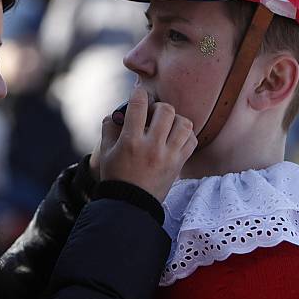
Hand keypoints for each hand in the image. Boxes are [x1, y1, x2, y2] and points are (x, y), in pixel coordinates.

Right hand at [98, 87, 196, 201]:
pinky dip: (186, 134)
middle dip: (158, 107)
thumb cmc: (116, 176)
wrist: (131, 204)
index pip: (138, 105)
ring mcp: (168, 155)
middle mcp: (152, 146)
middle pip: (166, 110)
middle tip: (152, 114)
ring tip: (166, 125)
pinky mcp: (179, 164)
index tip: (139, 94)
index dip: (139, 93)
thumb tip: (117, 112)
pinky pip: (192, 139)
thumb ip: (109, 128)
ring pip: (184, 123)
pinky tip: (175, 137)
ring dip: (175, 119)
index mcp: (131, 141)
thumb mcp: (105, 151)